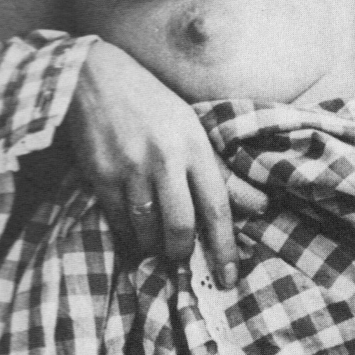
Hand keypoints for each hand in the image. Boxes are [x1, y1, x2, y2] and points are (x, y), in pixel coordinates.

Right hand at [64, 38, 265, 286]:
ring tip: (157, 247)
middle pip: (181, 226)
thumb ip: (220, 170)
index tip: (228, 277)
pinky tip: (134, 234)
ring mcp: (130, 168)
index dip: (224, 247)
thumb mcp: (192, 127)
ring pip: (147, 229)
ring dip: (154, 247)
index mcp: (194, 145)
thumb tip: (258, 205)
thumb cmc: (152, 104)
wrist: (95, 77)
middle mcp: (164, 159)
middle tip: (182, 259)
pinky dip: (129, 235)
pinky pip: (119, 221)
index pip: (216, 207)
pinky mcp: (101, 175)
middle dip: (183, 252)